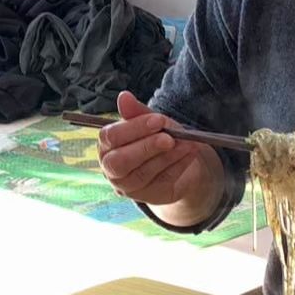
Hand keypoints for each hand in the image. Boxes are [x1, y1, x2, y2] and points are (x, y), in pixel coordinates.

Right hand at [95, 91, 221, 210]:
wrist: (176, 161)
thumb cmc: (157, 137)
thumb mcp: (150, 122)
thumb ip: (136, 112)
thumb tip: (123, 96)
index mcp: (106, 145)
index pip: (110, 137)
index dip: (134, 128)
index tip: (158, 120)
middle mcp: (111, 168)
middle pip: (120, 162)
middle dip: (146, 147)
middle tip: (169, 138)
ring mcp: (127, 186)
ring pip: (143, 174)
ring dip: (167, 157)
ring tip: (187, 144)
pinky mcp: (147, 197)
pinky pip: (161, 183)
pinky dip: (177, 167)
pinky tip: (188, 154)